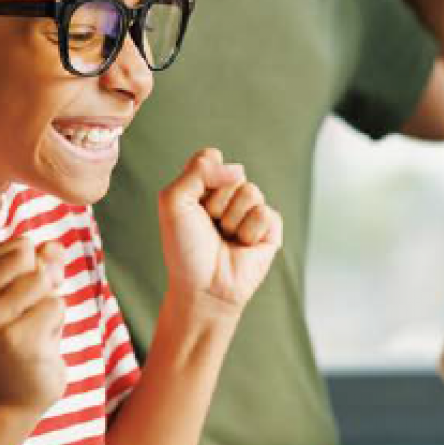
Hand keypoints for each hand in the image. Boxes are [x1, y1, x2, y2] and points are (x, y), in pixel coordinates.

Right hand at [0, 237, 70, 410]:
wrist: (15, 391)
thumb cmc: (26, 331)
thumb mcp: (33, 288)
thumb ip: (44, 259)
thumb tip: (54, 247)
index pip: (21, 245)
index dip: (34, 268)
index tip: (20, 299)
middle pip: (31, 258)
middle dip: (45, 285)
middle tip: (30, 316)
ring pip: (43, 280)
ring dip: (51, 305)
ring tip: (34, 330)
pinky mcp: (13, 339)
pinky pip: (55, 305)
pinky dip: (57, 323)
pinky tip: (40, 345)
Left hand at [159, 149, 283, 311]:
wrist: (203, 287)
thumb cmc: (184, 249)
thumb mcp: (174, 203)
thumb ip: (197, 171)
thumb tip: (237, 169)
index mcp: (203, 186)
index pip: (211, 157)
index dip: (203, 176)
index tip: (192, 203)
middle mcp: (228, 195)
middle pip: (233, 173)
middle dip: (217, 202)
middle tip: (209, 226)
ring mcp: (250, 211)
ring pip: (251, 191)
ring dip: (232, 219)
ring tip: (225, 238)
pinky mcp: (270, 228)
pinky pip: (266, 213)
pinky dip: (249, 232)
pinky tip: (242, 246)